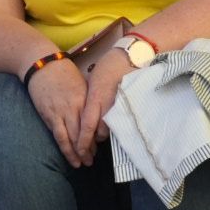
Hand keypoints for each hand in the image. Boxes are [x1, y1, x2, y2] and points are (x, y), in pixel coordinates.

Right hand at [26, 60, 88, 167]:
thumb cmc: (64, 72)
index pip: (93, 123)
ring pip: (68, 137)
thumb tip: (98, 116)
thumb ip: (89, 100)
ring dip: (74, 153)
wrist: (41, 63)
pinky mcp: (47, 114)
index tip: (100, 147)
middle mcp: (73, 107)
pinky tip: (66, 153)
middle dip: (87, 150)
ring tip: (79, 164)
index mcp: (84, 98)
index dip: (96, 138)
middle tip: (91, 162)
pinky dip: (62, 145)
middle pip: (82, 133)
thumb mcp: (82, 83)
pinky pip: (56, 133)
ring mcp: (59, 111)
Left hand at [74, 50, 133, 166]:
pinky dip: (115, 127)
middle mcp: (107, 104)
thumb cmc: (107, 67)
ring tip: (99, 137)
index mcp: (95, 98)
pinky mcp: (130, 106)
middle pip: (98, 132)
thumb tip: (80, 112)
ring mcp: (120, 106)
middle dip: (93, 140)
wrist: (129, 57)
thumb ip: (88, 99)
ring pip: (110, 129)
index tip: (79, 152)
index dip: (83, 141)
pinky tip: (113, 128)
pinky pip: (121, 123)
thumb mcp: (93, 82)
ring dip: (103, 134)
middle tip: (89, 146)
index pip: (87, 125)